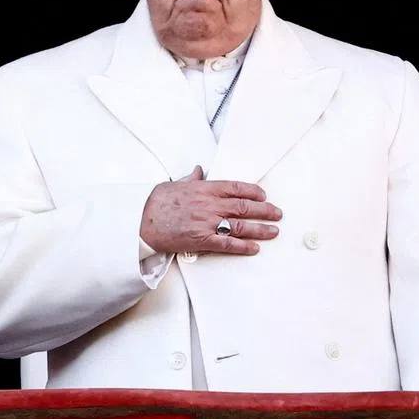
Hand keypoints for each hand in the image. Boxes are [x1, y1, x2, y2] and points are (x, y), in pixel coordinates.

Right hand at [140, 166, 282, 254]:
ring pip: (240, 226)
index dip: (253, 191)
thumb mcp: (175, 184)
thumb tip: (199, 171)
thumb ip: (192, 179)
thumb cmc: (156, 202)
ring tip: (273, 231)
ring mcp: (207, 223)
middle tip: (277, 213)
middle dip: (264, 210)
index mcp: (205, 189)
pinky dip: (243, 246)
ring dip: (260, 229)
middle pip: (244, 207)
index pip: (236, 187)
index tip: (263, 195)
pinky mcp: (202, 240)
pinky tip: (254, 247)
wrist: (141, 220)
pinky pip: (227, 244)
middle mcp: (210, 205)